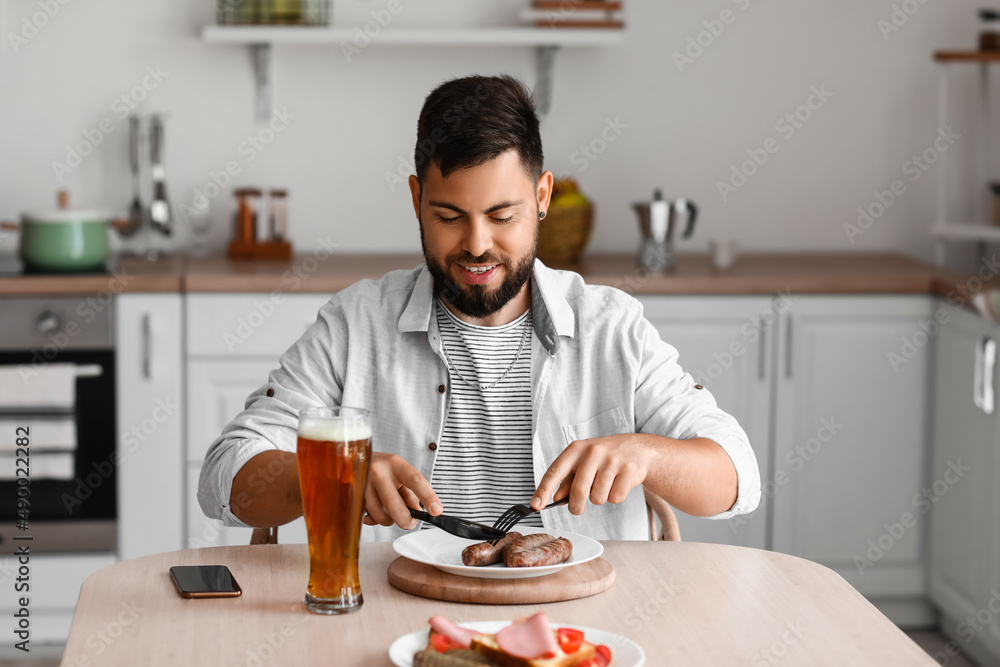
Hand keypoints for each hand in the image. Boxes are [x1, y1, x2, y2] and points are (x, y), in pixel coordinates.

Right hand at [363, 452, 442, 528]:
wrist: (355, 458)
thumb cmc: (383, 469)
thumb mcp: (400, 474)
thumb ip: (410, 493)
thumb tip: (416, 512)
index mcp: (395, 463)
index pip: (415, 481)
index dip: (428, 497)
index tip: (437, 511)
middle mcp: (378, 470)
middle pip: (394, 503)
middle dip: (404, 519)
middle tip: (410, 524)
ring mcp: (363, 482)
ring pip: (379, 514)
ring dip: (388, 520)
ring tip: (390, 512)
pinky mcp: (352, 495)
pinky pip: (367, 515)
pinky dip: (374, 519)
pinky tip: (375, 512)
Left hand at [531, 434, 653, 515]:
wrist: (638, 449)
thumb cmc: (605, 457)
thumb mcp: (583, 462)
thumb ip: (568, 479)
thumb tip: (555, 498)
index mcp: (577, 449)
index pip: (555, 471)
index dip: (543, 490)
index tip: (535, 506)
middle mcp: (593, 452)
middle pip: (578, 491)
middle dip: (576, 506)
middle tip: (577, 508)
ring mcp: (612, 460)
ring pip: (598, 498)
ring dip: (599, 499)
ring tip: (605, 485)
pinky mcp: (629, 470)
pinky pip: (615, 498)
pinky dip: (615, 497)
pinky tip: (619, 484)